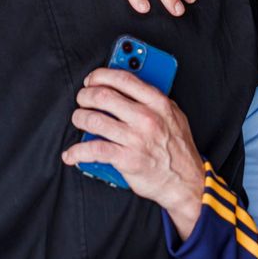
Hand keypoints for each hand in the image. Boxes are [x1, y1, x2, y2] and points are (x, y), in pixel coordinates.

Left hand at [61, 68, 204, 238]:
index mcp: (158, 103)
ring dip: (79, 118)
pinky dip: (77, 152)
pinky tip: (71, 154)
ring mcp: (136, 139)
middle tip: (82, 100)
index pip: (123, 79)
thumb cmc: (178, 149)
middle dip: (85, 95)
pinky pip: (93, 150)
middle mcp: (146, 118)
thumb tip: (127, 87)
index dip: (101, 75)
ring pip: (94, 120)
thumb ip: (153, 100)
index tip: (92, 79)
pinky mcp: (126, 159)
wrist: (186, 182)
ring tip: (79, 120)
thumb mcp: (174, 116)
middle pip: (103, 96)